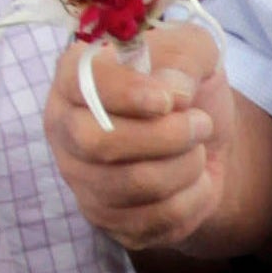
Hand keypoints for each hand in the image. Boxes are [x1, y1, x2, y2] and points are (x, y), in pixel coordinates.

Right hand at [44, 26, 232, 249]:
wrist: (205, 139)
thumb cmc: (186, 85)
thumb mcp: (195, 51)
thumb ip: (183, 58)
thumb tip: (171, 90)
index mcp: (74, 78)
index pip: (81, 85)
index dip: (127, 94)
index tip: (169, 100)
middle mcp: (66, 130)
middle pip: (99, 143)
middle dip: (165, 136)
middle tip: (201, 123)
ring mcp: (81, 181)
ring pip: (134, 185)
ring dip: (187, 165)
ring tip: (199, 148)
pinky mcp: (108, 221)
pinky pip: (154, 220)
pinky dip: (193, 197)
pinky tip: (195, 180)